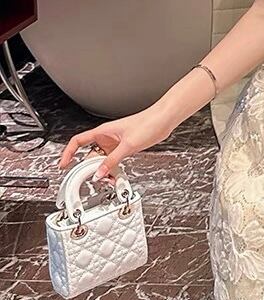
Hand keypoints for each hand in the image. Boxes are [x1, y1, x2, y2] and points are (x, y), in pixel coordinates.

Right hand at [58, 106, 173, 179]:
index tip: (63, 165)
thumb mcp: (128, 145)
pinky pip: (113, 161)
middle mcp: (107, 138)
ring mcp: (116, 144)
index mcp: (102, 132)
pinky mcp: (125, 148)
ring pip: (102, 160)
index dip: (68, 153)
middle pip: (90, 155)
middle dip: (89, 168)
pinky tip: (115, 175)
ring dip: (102, 170)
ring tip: (106, 179)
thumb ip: (112, 161)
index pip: (77, 142)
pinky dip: (112, 169)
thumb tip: (99, 173)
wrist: (164, 120)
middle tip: (91, 178)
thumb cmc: (148, 123)